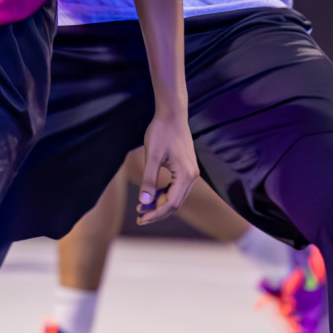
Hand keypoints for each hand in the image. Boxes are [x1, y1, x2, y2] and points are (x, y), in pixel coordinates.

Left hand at [135, 109, 196, 224]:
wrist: (172, 114)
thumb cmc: (161, 132)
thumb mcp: (152, 156)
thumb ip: (149, 180)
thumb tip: (143, 202)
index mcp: (186, 175)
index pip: (171, 203)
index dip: (156, 213)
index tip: (140, 218)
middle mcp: (193, 176)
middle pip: (175, 203)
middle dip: (157, 211)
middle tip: (139, 217)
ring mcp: (191, 173)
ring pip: (175, 196)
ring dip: (160, 203)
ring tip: (142, 208)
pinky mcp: (186, 168)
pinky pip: (176, 187)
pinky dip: (164, 193)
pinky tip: (151, 196)